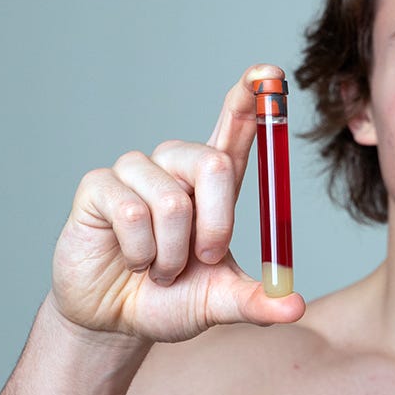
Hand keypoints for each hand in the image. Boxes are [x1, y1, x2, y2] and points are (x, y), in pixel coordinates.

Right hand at [49, 64, 306, 341]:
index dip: (253, 100)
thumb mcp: (219, 304)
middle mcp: (176, 167)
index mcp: (212, 184)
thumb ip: (257, 302)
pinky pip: (131, 213)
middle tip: (206, 258)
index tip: (270, 74)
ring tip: (159, 269)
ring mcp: (135, 172)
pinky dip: (140, 252)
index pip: (236, 129)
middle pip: (212, 162)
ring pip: (170, 201)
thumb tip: (296, 307)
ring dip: (170, 252)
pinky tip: (131, 261)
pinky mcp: (98, 186)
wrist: (115, 320)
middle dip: (217, 222)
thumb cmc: (170, 300)